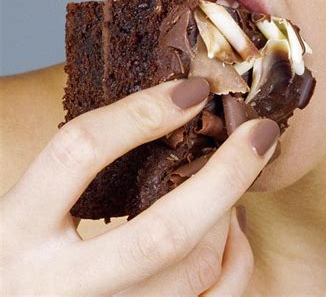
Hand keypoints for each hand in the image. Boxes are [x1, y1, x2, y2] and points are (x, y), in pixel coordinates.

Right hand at [1, 78, 278, 294]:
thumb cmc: (20, 251)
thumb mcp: (27, 204)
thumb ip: (78, 166)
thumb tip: (161, 105)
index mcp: (15, 231)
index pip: (79, 153)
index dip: (139, 114)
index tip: (193, 90)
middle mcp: (57, 288)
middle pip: (160, 235)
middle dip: (224, 177)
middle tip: (260, 133)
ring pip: (192, 275)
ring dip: (228, 216)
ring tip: (235, 176)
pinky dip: (234, 262)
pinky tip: (231, 228)